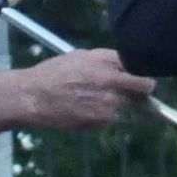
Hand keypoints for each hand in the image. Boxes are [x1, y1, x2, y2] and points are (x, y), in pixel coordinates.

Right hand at [0, 46, 153, 133]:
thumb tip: (127, 66)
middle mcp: (113, 80)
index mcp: (107, 61)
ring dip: (115, 104)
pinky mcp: (104, 119)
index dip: (141, 74)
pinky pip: (111, 118)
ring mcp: (110, 102)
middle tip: (134, 92)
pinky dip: (102, 115)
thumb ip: (107, 60)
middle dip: (141, 90)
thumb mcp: (80, 57)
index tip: (139, 78)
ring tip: (90, 100)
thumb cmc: (52, 74)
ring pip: (126, 104)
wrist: (32, 97)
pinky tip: (83, 110)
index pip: (141, 68)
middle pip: (144, 87)